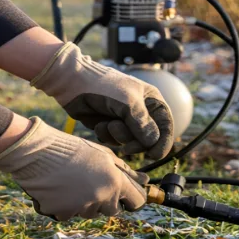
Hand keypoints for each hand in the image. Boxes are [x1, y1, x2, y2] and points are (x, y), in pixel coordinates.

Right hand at [0, 117, 148, 220]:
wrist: (38, 152)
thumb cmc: (74, 150)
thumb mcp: (105, 155)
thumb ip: (126, 171)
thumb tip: (146, 180)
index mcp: (115, 182)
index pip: (136, 202)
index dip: (132, 198)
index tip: (127, 195)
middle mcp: (101, 198)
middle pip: (113, 210)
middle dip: (107, 200)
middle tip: (92, 182)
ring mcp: (81, 208)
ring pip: (90, 212)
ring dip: (86, 203)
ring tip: (73, 182)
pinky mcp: (62, 214)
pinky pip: (70, 214)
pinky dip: (66, 206)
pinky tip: (60, 189)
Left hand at [31, 42, 173, 158]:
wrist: (73, 82)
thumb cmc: (104, 86)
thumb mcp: (128, 103)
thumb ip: (143, 124)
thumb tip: (154, 143)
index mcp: (152, 101)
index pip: (166, 125)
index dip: (163, 142)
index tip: (154, 155)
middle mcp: (141, 111)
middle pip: (148, 138)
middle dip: (136, 142)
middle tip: (127, 148)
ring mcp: (125, 119)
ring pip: (130, 141)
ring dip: (118, 137)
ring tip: (108, 123)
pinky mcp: (109, 126)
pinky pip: (113, 140)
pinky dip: (106, 135)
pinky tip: (99, 124)